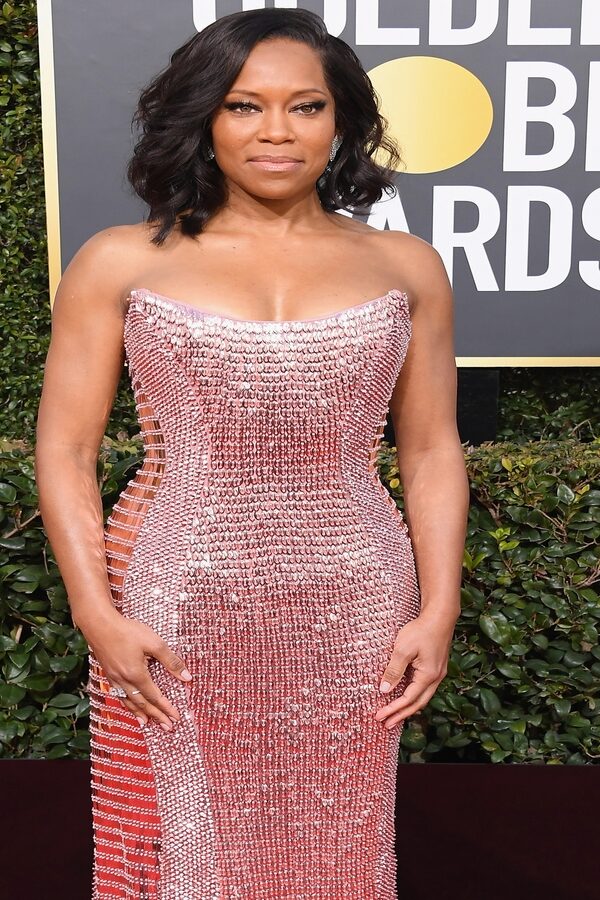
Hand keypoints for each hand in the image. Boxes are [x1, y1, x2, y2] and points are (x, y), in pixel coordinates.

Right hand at [86, 613, 191, 730]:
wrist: (99, 624)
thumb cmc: (127, 631)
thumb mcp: (154, 642)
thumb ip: (171, 661)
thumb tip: (187, 677)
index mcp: (137, 675)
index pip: (155, 697)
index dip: (166, 708)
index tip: (176, 718)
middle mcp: (124, 681)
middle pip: (142, 704)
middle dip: (156, 716)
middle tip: (167, 727)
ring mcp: (114, 679)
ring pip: (129, 702)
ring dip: (140, 714)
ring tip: (147, 724)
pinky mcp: (108, 674)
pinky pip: (119, 696)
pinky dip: (127, 704)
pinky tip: (129, 704)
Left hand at [375, 612, 456, 728]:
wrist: (440, 616)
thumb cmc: (421, 630)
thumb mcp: (402, 650)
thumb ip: (393, 671)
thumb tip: (385, 690)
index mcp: (428, 676)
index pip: (408, 700)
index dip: (393, 710)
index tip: (379, 717)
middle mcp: (436, 678)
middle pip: (418, 704)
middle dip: (401, 715)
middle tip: (386, 724)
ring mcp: (438, 673)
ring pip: (422, 697)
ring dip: (408, 707)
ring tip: (395, 714)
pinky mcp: (436, 667)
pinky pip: (424, 688)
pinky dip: (413, 696)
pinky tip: (405, 695)